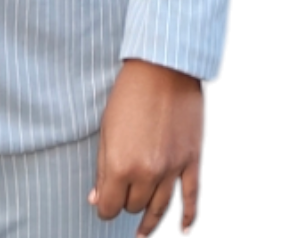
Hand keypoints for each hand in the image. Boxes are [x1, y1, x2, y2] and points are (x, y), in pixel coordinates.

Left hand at [88, 59, 201, 235]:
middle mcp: (148, 173)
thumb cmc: (129, 94)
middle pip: (135, 206)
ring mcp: (172, 169)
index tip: (102, 203)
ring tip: (141, 231)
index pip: (110, 206)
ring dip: (149, 219)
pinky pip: (191, 198)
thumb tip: (98, 198)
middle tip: (121, 196)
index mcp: (121, 165)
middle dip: (125, 202)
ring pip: (160, 207)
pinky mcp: (191, 160)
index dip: (104, 206)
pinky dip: (187, 216)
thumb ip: (103, 167)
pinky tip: (181, 228)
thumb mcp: (106, 129)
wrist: (162, 68)